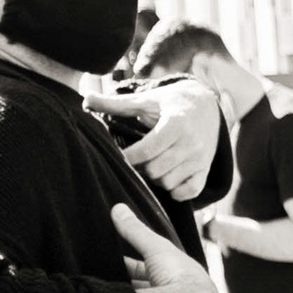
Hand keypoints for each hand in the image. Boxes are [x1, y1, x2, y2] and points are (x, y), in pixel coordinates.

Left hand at [107, 78, 224, 199]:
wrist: (206, 107)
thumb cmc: (170, 104)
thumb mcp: (146, 100)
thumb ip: (116, 104)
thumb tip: (85, 99)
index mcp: (176, 124)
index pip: (147, 150)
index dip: (129, 157)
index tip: (119, 155)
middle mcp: (191, 143)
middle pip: (156, 169)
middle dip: (139, 169)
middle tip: (132, 162)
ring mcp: (200, 159)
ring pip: (168, 182)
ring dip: (154, 179)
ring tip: (148, 167)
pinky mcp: (205, 171)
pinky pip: (189, 192)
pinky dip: (175, 191)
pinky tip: (166, 179)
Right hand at [112, 201, 223, 292]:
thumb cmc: (179, 277)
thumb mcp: (155, 249)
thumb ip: (135, 231)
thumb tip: (116, 207)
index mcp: (179, 279)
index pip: (150, 271)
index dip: (131, 267)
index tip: (111, 264)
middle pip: (147, 292)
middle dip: (128, 289)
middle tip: (102, 284)